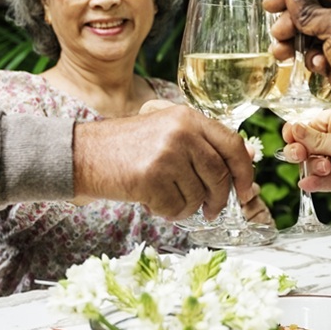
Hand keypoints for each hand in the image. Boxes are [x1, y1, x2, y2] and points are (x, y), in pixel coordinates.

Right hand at [73, 104, 256, 219]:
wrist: (84, 153)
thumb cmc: (127, 147)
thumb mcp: (167, 131)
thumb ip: (202, 142)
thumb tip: (244, 159)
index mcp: (188, 117)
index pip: (232, 144)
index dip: (244, 172)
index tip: (246, 191)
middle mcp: (181, 131)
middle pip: (219, 175)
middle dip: (218, 199)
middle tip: (210, 209)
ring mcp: (166, 154)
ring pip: (198, 196)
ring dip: (187, 206)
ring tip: (167, 197)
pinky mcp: (151, 177)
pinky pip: (176, 208)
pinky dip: (167, 212)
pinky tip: (152, 201)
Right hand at [265, 0, 330, 131]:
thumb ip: (310, 10)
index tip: (271, 4)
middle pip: (313, 15)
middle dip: (292, 24)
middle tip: (278, 33)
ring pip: (312, 39)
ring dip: (296, 44)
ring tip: (282, 52)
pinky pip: (318, 60)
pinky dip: (314, 62)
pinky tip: (319, 68)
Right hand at [282, 122, 330, 217]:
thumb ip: (322, 141)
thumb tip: (294, 129)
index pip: (313, 123)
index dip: (299, 130)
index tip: (291, 137)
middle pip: (311, 144)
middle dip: (300, 149)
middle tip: (298, 155)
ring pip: (316, 163)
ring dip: (310, 166)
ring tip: (320, 169)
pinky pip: (326, 182)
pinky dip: (315, 183)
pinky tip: (308, 183)